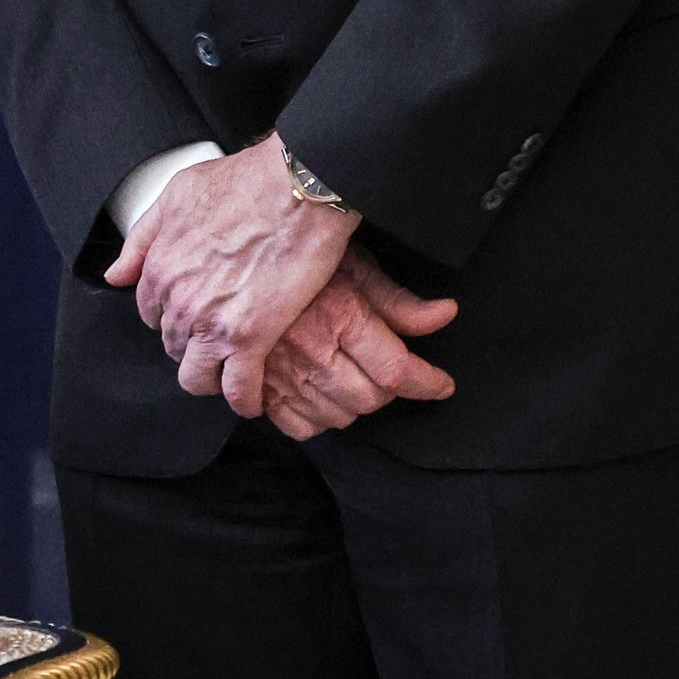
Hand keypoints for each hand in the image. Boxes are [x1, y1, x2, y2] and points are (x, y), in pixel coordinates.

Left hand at [105, 134, 357, 416]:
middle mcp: (178, 301)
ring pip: (196, 376)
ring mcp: (211, 324)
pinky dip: (244, 400)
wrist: (297, 188)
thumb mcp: (176, 196)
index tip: (192, 315)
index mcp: (159, 268)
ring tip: (231, 372)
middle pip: (173, 345)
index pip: (151, 314)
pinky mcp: (250, 339)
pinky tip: (252, 400)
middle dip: (191, 345)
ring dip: (212, 376)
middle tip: (216, 340)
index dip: (172, 316)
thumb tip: (116, 275)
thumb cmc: (244, 183)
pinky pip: (238, 390)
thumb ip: (142, 239)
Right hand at [257, 249, 460, 439]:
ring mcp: (278, 371)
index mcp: (339, 315)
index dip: (428, 382)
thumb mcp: (353, 266)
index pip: (397, 370)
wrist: (231, 252)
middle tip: (386, 371)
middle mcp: (309, 348)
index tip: (440, 384)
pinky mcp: (254, 384)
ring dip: (354, 404)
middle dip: (389, 390)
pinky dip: (316, 419)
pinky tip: (320, 395)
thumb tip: (446, 313)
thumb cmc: (296, 253)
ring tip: (353, 379)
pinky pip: (297, 427)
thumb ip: (398, 301)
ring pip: (337, 416)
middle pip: (370, 399)